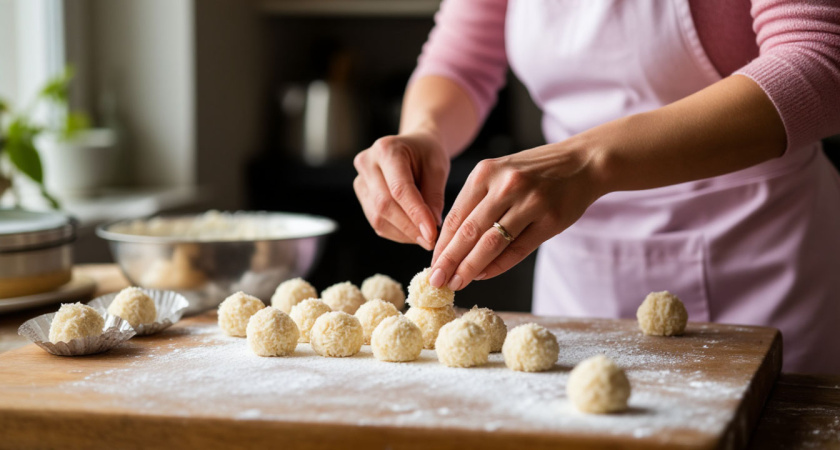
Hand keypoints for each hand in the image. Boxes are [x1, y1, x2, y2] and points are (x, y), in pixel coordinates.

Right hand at [353, 132, 449, 249]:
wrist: (413, 146)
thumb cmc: (427, 154)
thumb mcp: (438, 167)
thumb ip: (434, 196)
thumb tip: (431, 229)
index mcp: (386, 149)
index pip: (399, 188)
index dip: (415, 214)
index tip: (432, 233)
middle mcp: (367, 163)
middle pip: (384, 205)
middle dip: (409, 227)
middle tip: (431, 241)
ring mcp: (360, 180)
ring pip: (378, 217)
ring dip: (403, 233)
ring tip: (425, 237)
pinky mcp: (362, 196)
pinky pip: (377, 222)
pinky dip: (397, 232)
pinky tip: (413, 232)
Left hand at [429, 141, 604, 289]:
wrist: (584, 162)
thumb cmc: (536, 171)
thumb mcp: (501, 173)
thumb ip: (478, 202)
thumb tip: (452, 244)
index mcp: (486, 172)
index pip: (456, 215)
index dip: (442, 244)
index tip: (433, 264)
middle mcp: (506, 185)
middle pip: (469, 231)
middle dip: (450, 260)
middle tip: (437, 281)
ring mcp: (530, 202)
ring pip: (491, 243)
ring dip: (470, 267)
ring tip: (457, 283)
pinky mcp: (550, 220)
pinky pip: (517, 249)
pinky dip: (497, 266)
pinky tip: (483, 275)